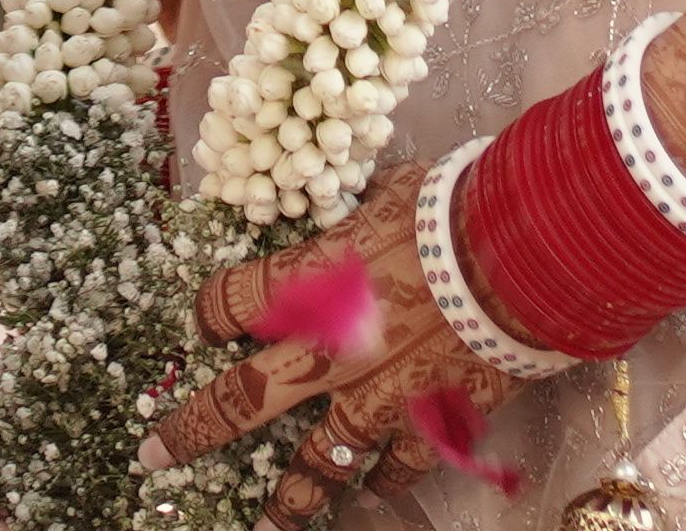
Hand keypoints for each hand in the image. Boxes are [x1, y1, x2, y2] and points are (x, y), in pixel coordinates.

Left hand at [141, 176, 519, 523]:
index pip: (230, 302)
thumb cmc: (460, 204)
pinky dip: (388, 477)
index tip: (204, 322)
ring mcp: (382, 395)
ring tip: (262, 527)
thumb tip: (359, 205)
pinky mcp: (436, 420)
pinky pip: (403, 464)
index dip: (208, 312)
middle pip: (244, 400)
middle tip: (154, 455)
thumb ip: (363, 213)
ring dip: (289, 498)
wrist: (531, 254)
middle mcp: (332, 350)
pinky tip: (375, 487)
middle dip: (195, 429)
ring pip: (320, 462)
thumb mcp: (395, 189)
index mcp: (311, 283)